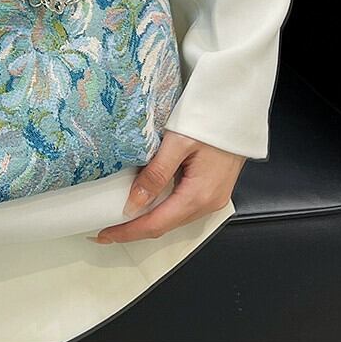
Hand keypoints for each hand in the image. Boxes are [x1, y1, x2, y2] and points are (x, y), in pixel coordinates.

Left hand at [90, 130, 245, 243]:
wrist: (236, 108)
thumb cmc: (210, 119)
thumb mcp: (177, 143)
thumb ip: (155, 174)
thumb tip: (133, 203)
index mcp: (199, 195)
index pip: (156, 224)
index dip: (128, 231)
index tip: (104, 234)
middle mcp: (208, 203)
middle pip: (164, 225)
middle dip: (133, 229)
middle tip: (106, 229)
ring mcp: (212, 197)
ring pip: (172, 217)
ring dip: (146, 220)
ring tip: (120, 218)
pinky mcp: (211, 189)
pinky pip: (181, 206)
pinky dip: (160, 208)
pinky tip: (144, 202)